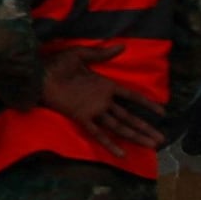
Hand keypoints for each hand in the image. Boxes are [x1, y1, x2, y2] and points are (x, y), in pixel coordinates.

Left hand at [44, 58, 170, 158]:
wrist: (37, 74)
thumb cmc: (56, 63)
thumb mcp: (80, 55)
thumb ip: (101, 54)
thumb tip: (123, 45)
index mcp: (105, 85)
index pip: (131, 96)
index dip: (146, 104)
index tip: (162, 112)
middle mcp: (102, 101)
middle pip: (129, 117)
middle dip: (145, 127)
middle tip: (162, 138)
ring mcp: (93, 111)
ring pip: (119, 127)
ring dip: (135, 136)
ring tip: (153, 145)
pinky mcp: (81, 117)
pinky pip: (98, 133)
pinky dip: (110, 144)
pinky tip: (122, 154)